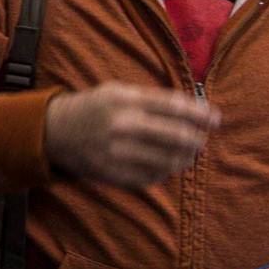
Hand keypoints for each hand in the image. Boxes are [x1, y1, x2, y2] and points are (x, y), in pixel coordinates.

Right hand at [44, 82, 218, 186]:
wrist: (52, 132)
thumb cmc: (92, 108)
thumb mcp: (117, 91)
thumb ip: (151, 99)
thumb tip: (193, 111)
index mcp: (124, 100)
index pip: (173, 106)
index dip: (199, 113)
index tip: (216, 118)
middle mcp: (122, 125)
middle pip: (176, 136)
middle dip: (197, 139)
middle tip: (203, 139)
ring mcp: (117, 152)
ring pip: (167, 160)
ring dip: (185, 158)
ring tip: (190, 154)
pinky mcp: (113, 174)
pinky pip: (151, 177)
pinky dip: (166, 172)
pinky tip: (169, 165)